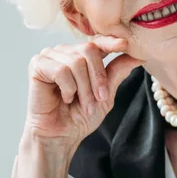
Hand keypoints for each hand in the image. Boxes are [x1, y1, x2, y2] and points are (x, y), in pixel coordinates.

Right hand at [22, 35, 143, 151]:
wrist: (61, 135)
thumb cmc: (80, 116)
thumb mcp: (106, 93)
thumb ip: (118, 72)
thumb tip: (139, 55)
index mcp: (81, 55)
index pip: (97, 41)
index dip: (111, 42)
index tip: (125, 45)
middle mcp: (65, 52)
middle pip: (89, 50)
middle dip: (98, 78)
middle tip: (99, 99)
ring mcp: (49, 56)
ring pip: (76, 62)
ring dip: (84, 89)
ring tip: (82, 104)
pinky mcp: (37, 65)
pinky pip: (61, 70)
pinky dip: (68, 88)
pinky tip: (64, 98)